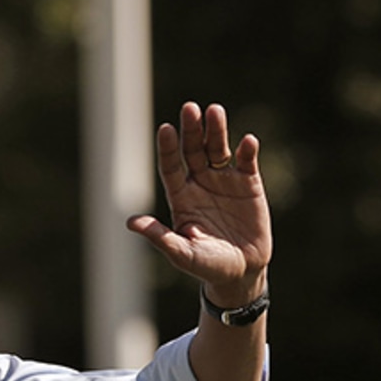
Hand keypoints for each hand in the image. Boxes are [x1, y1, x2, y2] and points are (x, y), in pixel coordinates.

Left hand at [128, 102, 271, 306]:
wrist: (240, 272)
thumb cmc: (205, 265)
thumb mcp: (181, 253)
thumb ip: (159, 236)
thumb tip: (131, 222)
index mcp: (180, 198)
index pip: (171, 167)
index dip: (168, 149)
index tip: (165, 129)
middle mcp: (200, 184)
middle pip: (193, 151)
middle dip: (192, 131)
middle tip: (190, 108)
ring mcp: (224, 181)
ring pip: (218, 149)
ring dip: (217, 131)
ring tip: (215, 111)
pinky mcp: (249, 184)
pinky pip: (246, 162)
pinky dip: (247, 151)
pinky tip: (247, 142)